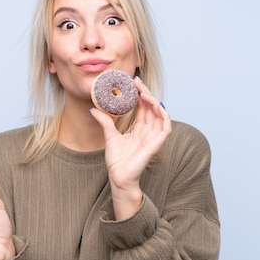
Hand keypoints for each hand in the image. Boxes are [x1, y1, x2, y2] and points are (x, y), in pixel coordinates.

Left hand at [90, 77, 171, 218]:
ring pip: (159, 115)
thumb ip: (105, 121)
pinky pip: (165, 128)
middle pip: (151, 108)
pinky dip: (164, 116)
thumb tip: (93, 109)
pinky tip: (157, 106)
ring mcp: (153, 138)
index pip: (143, 108)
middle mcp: (148, 132)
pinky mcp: (156, 145)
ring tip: (144, 92)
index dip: (140, 94)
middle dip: (146, 93)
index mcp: (139, 129)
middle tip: (137, 82)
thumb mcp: (109, 136)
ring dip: (153, 101)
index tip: (133, 82)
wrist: (118, 177)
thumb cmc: (117, 161)